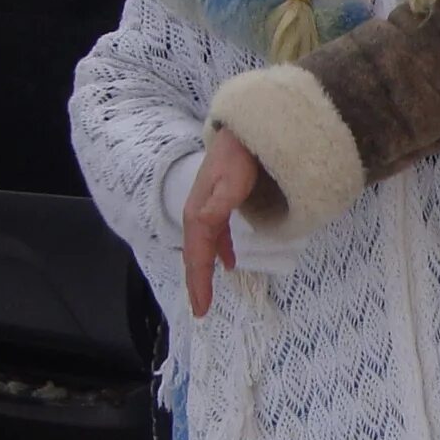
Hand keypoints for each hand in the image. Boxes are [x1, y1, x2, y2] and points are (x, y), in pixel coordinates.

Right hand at [181, 132, 262, 317]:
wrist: (243, 130)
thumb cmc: (240, 155)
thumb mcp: (231, 180)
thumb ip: (218, 205)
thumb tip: (202, 226)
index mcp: (199, 212)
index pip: (197, 255)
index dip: (199, 282)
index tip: (202, 309)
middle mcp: (199, 212)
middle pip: (196, 254)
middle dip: (197, 282)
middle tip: (201, 310)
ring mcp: (209, 206)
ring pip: (204, 246)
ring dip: (204, 269)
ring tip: (206, 293)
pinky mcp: (220, 202)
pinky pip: (215, 235)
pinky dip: (219, 251)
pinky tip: (228, 262)